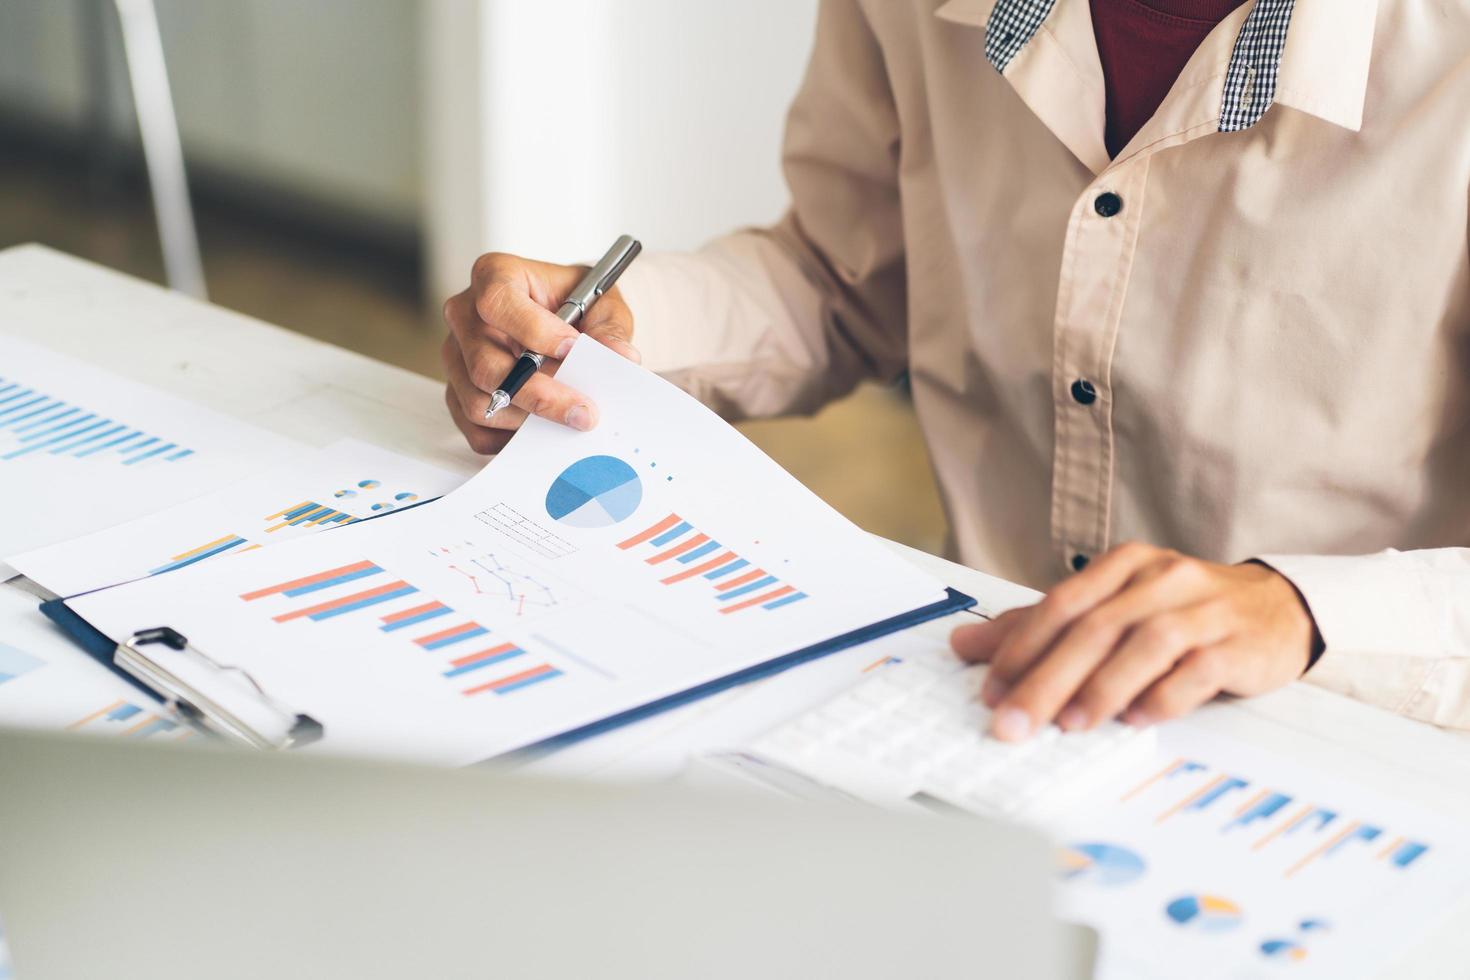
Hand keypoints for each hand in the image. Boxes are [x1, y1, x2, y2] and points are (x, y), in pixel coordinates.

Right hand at [441, 252, 638, 453]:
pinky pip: (475, 428)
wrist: (565, 321)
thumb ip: (610, 328)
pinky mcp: (457, 391)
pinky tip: (542, 432)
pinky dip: (511, 439)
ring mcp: (456, 355)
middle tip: (584, 412)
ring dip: (527, 420)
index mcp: (496, 275)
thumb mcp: (602, 303)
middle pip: (485, 365)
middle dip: (539, 395)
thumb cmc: (578, 304)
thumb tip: (620, 357)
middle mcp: (465, 314)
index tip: (573, 350)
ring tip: (568, 419)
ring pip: (479, 402)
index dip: (534, 330)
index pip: (498, 302)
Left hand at [949, 543, 1316, 740]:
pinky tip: (1137, 719)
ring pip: (1145, 644)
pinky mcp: (1239, 643)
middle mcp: (1162, 579)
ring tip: (1070, 724)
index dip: (1020, 648)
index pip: (1060, 605)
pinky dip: (1164, 696)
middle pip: (1095, 628)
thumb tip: (965, 644)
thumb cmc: (1182, 612)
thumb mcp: (1111, 609)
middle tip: (1014, 722)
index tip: (989, 689)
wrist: (1277, 608)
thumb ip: (1040, 626)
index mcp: (1123, 566)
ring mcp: (1204, 609)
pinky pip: (1198, 670)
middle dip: (1047, 679)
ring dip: (1102, 688)